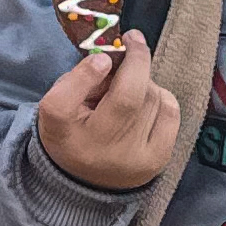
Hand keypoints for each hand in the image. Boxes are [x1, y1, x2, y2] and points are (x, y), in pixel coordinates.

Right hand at [35, 34, 181, 192]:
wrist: (85, 181)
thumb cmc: (70, 133)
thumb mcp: (55, 106)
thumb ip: (76, 78)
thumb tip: (109, 59)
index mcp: (71, 136)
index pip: (85, 100)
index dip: (103, 70)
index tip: (119, 44)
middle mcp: (107, 152)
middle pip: (131, 94)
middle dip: (134, 64)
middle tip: (125, 53)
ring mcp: (138, 159)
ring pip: (153, 98)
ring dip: (143, 83)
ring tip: (126, 91)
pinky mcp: (159, 160)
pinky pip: (170, 110)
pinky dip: (160, 97)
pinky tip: (144, 101)